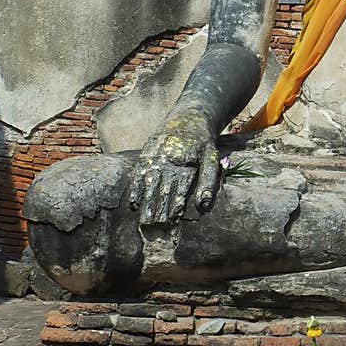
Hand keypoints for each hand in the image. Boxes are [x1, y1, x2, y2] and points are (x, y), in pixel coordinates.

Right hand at [128, 109, 220, 225]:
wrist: (190, 116)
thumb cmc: (203, 143)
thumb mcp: (212, 159)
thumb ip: (208, 182)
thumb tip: (203, 205)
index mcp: (186, 164)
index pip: (179, 192)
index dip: (175, 209)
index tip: (172, 225)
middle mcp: (169, 161)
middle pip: (162, 191)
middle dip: (158, 211)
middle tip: (154, 230)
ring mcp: (156, 157)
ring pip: (149, 185)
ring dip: (146, 204)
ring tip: (144, 223)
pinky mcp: (147, 154)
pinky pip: (138, 174)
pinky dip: (134, 189)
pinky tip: (133, 203)